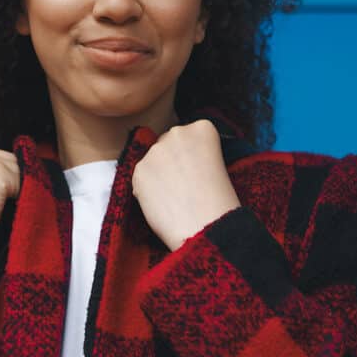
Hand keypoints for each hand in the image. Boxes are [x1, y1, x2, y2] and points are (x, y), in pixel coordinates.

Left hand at [131, 119, 241, 251]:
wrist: (206, 229)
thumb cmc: (219, 204)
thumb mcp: (217, 165)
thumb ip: (195, 153)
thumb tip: (173, 160)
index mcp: (203, 128)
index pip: (191, 135)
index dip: (194, 157)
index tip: (200, 171)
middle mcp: (177, 132)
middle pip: (168, 143)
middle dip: (172, 160)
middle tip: (184, 186)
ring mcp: (155, 151)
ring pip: (153, 161)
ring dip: (158, 175)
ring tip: (174, 198)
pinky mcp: (138, 171)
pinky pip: (140, 178)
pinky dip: (147, 190)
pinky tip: (162, 204)